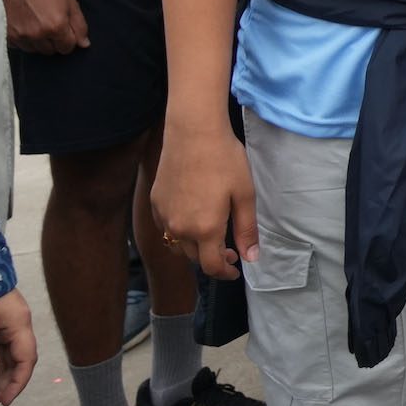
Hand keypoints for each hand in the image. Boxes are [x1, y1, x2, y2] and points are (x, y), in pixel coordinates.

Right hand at [1, 0, 87, 53]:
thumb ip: (80, 26)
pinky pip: (21, 47)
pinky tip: (26, 28)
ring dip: (40, 43)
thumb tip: (84, 45)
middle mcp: (38, 35)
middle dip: (54, 43)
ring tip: (38, 27)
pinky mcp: (9, 36)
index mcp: (56, 27)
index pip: (67, 48)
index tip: (65, 32)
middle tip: (51, 28)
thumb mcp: (70, 3)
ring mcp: (22, 36)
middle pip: (51, 51)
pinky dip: (25, 41)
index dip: (69, 41)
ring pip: (36, 51)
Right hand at [152, 123, 258, 280]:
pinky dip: (180, 231)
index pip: (212, 266)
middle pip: (194, 258)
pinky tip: (193, 218)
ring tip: (211, 236)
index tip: (235, 270)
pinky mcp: (155, 203)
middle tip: (230, 250)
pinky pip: (166, 227)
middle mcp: (179, 228)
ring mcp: (164, 216)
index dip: (225, 273)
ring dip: (195, 247)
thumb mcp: (244, 195)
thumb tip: (251, 258)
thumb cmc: (224, 160)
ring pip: (178, 244)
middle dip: (213, 259)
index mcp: (205, 229)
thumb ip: (246, 230)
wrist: (193, 132)